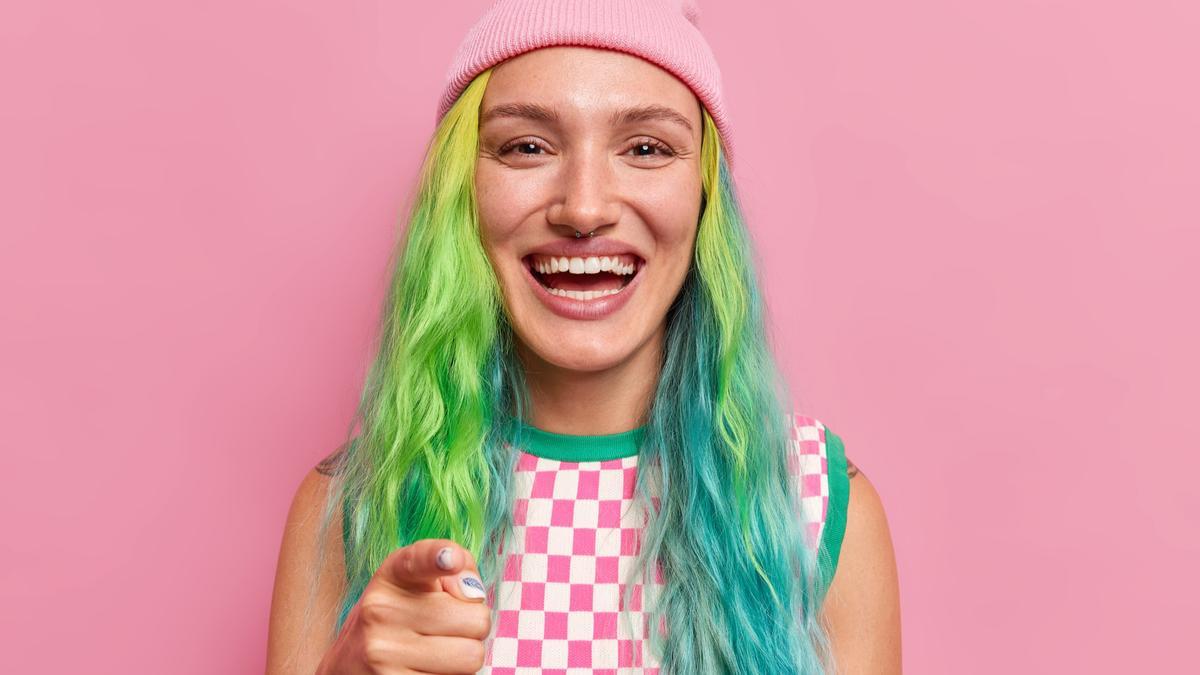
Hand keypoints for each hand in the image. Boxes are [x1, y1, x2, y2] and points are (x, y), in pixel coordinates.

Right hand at [316, 539, 491, 674]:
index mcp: (393, 575)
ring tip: (435, 652)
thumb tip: (473, 593)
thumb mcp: (418, 584)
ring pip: (471, 657)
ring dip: (463, 658)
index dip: (438, 556)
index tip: (449, 559)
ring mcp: (384, 652)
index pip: (418, 560)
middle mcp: (383, 610)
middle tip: (445, 629)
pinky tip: (425, 670)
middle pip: (476, 620)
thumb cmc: (399, 618)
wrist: (348, 664)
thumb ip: (455, 573)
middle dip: (472, 628)